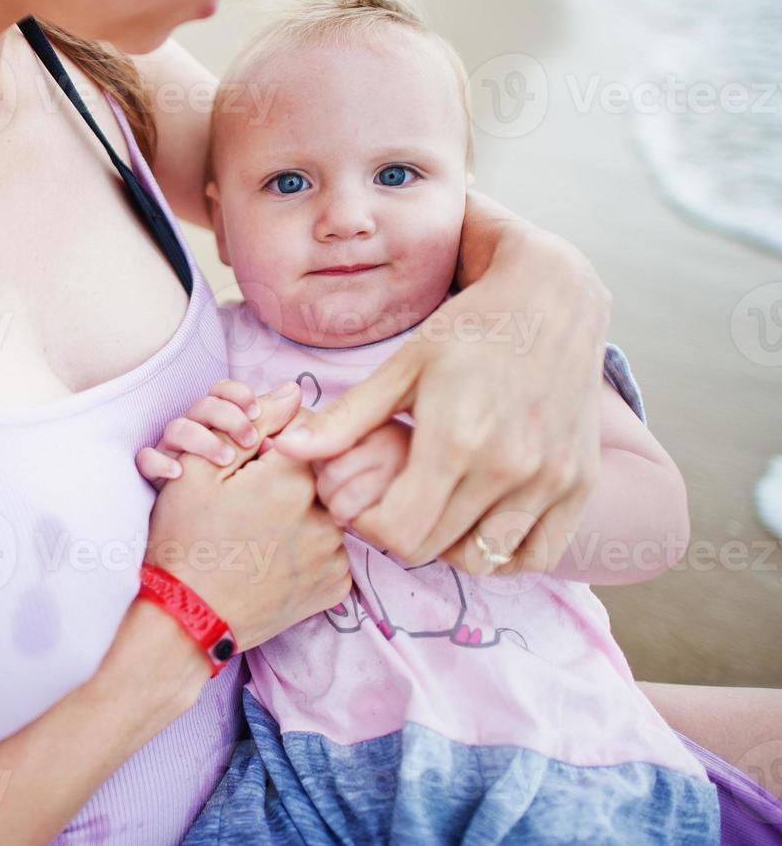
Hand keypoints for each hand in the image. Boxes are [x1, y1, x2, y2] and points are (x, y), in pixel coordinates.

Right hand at [145, 382, 350, 650]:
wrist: (188, 617)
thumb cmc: (186, 540)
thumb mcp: (200, 470)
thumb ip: (252, 423)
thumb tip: (294, 390)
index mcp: (294, 478)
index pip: (308, 435)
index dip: (279, 445)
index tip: (256, 465)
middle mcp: (326, 514)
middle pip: (322, 473)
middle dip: (295, 478)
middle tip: (257, 503)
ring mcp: (335, 554)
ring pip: (330, 511)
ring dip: (307, 512)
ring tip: (265, 531)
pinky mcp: (337, 585)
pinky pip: (334, 550)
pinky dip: (312, 548)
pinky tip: (278, 556)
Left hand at [272, 211, 611, 575]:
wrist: (552, 300)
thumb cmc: (468, 328)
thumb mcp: (401, 367)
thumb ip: (346, 418)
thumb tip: (283, 448)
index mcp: (456, 440)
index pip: (399, 533)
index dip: (369, 526)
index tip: (364, 499)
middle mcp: (508, 468)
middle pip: (434, 549)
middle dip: (400, 532)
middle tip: (393, 499)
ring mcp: (550, 480)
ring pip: (484, 560)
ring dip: (449, 545)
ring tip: (437, 506)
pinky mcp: (579, 484)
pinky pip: (537, 554)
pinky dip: (505, 551)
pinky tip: (481, 520)